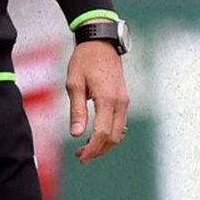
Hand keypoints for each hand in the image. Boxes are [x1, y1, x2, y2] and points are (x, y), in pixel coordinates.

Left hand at [66, 40, 129, 163]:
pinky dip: (110, 134)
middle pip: (114, 137)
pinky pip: (120, 123)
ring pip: (119, 133)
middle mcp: (120, 103)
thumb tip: (76, 134)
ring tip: (86, 148)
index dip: (93, 148)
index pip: (103, 133)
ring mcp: (124, 101)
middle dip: (98, 150)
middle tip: (81, 157)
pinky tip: (97, 136)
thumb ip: (77, 110)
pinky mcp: (124, 99)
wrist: (100, 42)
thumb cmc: (85, 59)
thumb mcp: (74, 82)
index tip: (81, 157)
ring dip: (105, 144)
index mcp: (107, 99)